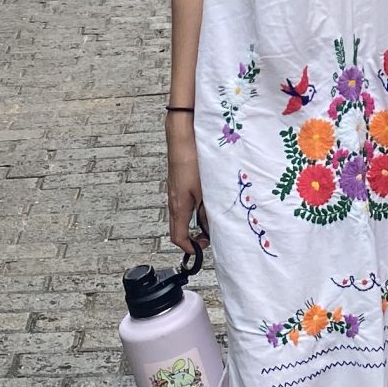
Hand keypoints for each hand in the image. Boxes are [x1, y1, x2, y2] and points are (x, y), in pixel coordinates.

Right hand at [166, 115, 204, 257]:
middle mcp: (174, 200)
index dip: (189, 248)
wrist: (182, 136)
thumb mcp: (204, 191)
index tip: (201, 250)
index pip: (177, 237)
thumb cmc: (192, 161)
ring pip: (184, 213)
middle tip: (210, 236)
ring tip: (213, 217)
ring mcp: (176, 190)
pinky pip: (186, 200)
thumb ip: (207, 211)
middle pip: (179, 227)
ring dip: (196, 220)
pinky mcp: (180, 181)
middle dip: (194, 236)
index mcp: (178, 207)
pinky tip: (210, 199)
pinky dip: (196, 207)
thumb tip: (211, 228)